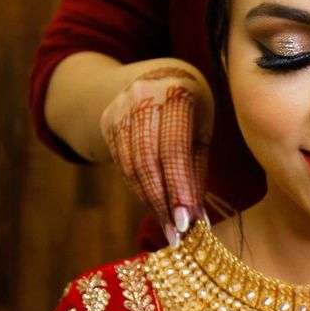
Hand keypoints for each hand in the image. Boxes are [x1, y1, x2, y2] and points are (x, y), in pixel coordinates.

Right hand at [99, 62, 213, 245]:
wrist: (148, 75)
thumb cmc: (190, 104)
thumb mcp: (202, 123)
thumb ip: (198, 165)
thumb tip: (200, 221)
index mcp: (176, 89)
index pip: (174, 147)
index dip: (179, 187)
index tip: (188, 222)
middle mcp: (143, 96)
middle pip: (148, 160)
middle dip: (163, 202)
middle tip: (177, 235)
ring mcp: (119, 108)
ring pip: (132, 167)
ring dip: (151, 202)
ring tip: (169, 230)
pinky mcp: (106, 123)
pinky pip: (123, 165)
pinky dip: (140, 191)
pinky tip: (155, 209)